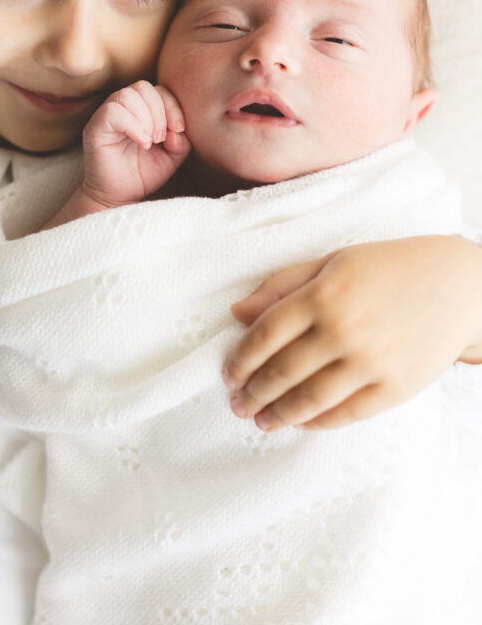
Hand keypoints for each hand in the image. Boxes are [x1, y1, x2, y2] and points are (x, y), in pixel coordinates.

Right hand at [81, 81, 189, 206]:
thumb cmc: (142, 174)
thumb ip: (181, 141)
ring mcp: (106, 115)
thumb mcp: (171, 157)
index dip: (172, 106)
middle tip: (161, 138)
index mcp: (140, 108)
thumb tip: (177, 130)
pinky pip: (113, 111)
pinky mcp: (95, 127)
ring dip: (146, 118)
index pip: (158, 90)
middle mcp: (122, 107)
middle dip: (160, 111)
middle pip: (143, 87)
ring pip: (127, 95)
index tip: (179, 130)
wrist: (118, 196)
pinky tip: (142, 143)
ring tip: (151, 142)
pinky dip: (133, 125)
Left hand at [221, 236, 481, 430]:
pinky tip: (301, 423)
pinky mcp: (395, 387)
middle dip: (253, 393)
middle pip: (282, 371)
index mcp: (323, 293)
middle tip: (237, 405)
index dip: (241, 358)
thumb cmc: (388, 268)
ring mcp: (371, 361)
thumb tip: (237, 312)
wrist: (457, 286)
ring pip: (310, 399)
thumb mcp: (332, 262)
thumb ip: (281, 285)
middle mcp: (343, 328)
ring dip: (279, 414)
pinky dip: (318, 422)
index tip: (227, 374)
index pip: (266, 333)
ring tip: (261, 421)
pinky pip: (346, 413)